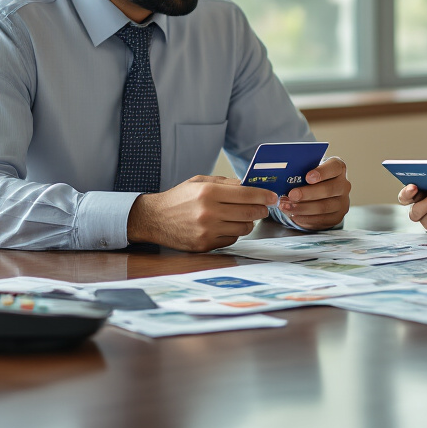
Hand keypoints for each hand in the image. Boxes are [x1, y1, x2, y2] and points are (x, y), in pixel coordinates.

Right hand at [127, 175, 277, 251]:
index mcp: (208, 192)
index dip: (264, 196)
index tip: (272, 197)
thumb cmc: (178, 198)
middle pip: (249, 213)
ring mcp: (207, 231)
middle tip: (262, 207)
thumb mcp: (200, 181)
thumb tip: (250, 185)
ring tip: (243, 216)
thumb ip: (226, 182)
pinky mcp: (204, 245)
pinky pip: (231, 240)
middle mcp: (209, 213)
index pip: (246, 194)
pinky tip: (227, 226)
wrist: (153, 219)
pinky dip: (234, 233)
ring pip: (243, 229)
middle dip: (260, 210)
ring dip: (248, 222)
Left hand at [278, 156, 350, 229]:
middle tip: (291, 195)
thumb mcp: (309, 170)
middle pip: (328, 189)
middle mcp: (344, 185)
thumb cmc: (312, 179)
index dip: (322, 172)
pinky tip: (294, 215)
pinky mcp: (337, 217)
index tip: (307, 177)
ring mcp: (342, 202)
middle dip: (307, 193)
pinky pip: (321, 219)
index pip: (334, 167)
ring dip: (303, 208)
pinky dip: (305, 218)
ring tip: (287, 207)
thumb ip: (301, 172)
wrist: (321, 194)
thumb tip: (282, 179)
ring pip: (323, 207)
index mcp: (338, 168)